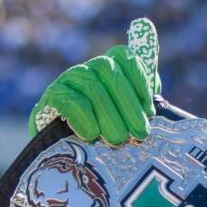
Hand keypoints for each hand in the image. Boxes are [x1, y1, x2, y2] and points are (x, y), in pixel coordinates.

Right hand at [29, 18, 162, 143]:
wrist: (64, 149)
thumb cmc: (105, 130)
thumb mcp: (127, 117)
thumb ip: (142, 104)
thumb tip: (155, 102)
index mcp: (110, 67)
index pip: (125, 57)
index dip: (140, 81)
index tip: (150, 111)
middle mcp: (89, 68)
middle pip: (109, 71)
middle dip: (128, 104)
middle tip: (140, 133)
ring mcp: (68, 80)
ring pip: (92, 87)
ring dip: (109, 116)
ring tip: (118, 140)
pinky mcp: (52, 96)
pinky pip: (70, 100)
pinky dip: (84, 118)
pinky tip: (92, 136)